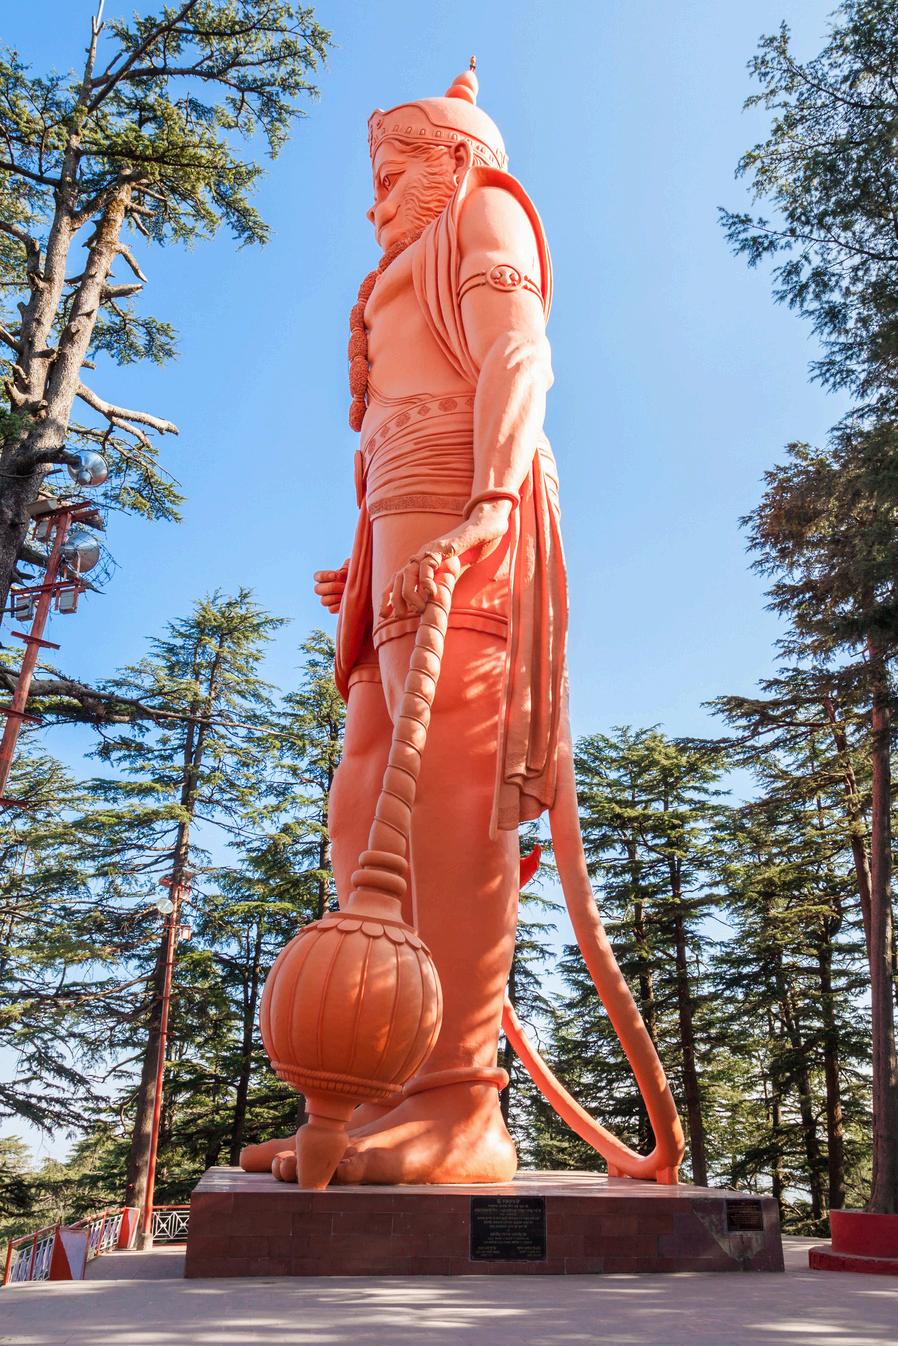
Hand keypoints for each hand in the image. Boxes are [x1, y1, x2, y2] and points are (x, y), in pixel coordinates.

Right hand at [313, 559, 349, 613]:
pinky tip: (347, 601)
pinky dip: (339, 606)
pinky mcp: (333, 608)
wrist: (362, 589)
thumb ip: (346, 567)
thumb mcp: (351, 568)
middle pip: (318, 589)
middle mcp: (323, 589)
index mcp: (325, 578)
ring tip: (346, 594)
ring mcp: (327, 600)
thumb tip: (343, 572)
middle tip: (344, 586)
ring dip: (335, 597)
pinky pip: (331, 609)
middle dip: (332, 587)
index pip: (317, 576)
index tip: (336, 576)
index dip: (325, 576)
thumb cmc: (354, 576)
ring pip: (324, 601)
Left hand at [380, 499, 511, 618]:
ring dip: (411, 594)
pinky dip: (427, 581)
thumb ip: (436, 588)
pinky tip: (432, 593)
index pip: (395, 581)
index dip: (386, 598)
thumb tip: (430, 608)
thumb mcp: (446, 575)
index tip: (383, 615)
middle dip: (396, 600)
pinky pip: (428, 565)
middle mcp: (418, 557)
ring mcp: (428, 552)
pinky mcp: (441, 548)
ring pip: (408, 573)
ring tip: (419, 609)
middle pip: (397, 578)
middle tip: (403, 616)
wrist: (480, 533)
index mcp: (417, 565)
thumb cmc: (464, 556)